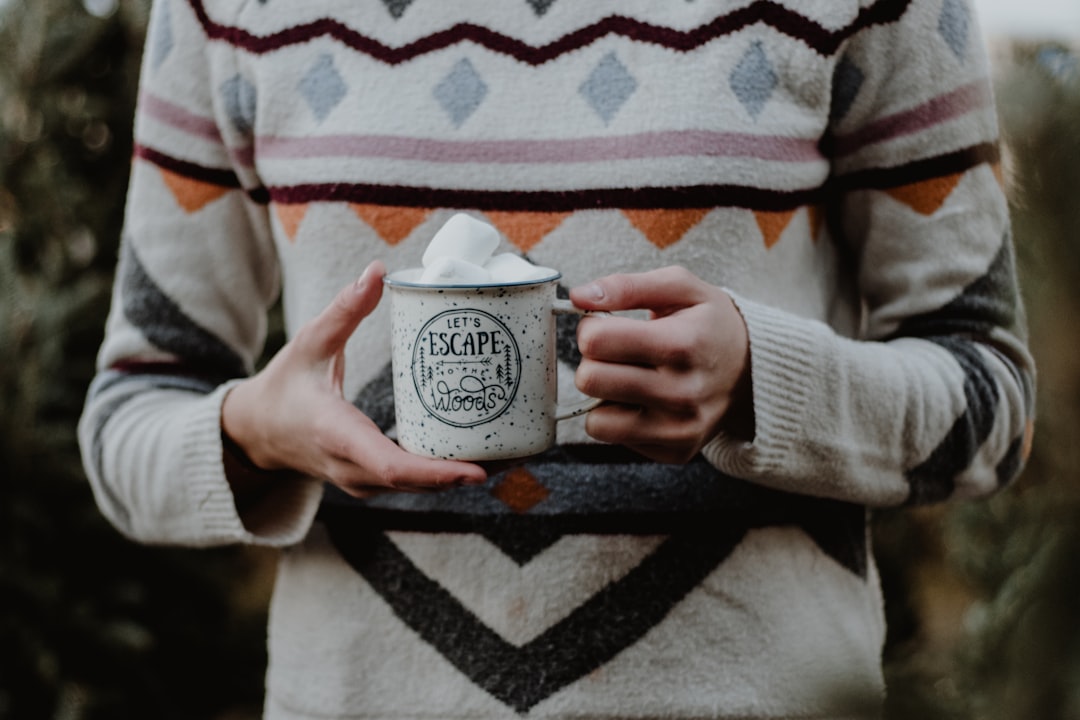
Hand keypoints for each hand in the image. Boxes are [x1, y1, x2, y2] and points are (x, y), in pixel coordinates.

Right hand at [221, 260, 487, 498]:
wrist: (259, 432)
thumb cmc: (286, 386)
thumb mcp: (309, 344)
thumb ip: (344, 310)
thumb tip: (376, 271)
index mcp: (336, 435)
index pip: (389, 465)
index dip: (434, 472)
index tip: (475, 471)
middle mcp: (352, 468)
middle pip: (415, 482)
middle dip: (464, 473)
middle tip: (514, 453)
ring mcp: (362, 481)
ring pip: (418, 487)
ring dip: (461, 474)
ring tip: (510, 453)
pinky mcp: (372, 481)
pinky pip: (413, 483)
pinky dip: (445, 472)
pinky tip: (480, 453)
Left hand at [569, 266, 752, 463]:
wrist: (754, 371)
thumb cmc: (710, 324)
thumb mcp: (680, 288)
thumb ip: (627, 287)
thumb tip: (579, 296)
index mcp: (681, 344)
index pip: (596, 341)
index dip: (590, 328)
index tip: (607, 326)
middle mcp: (682, 393)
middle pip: (589, 380)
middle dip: (593, 361)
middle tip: (617, 354)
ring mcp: (679, 429)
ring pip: (595, 420)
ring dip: (603, 396)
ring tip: (629, 378)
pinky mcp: (674, 451)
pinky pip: (613, 438)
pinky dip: (619, 418)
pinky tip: (644, 401)